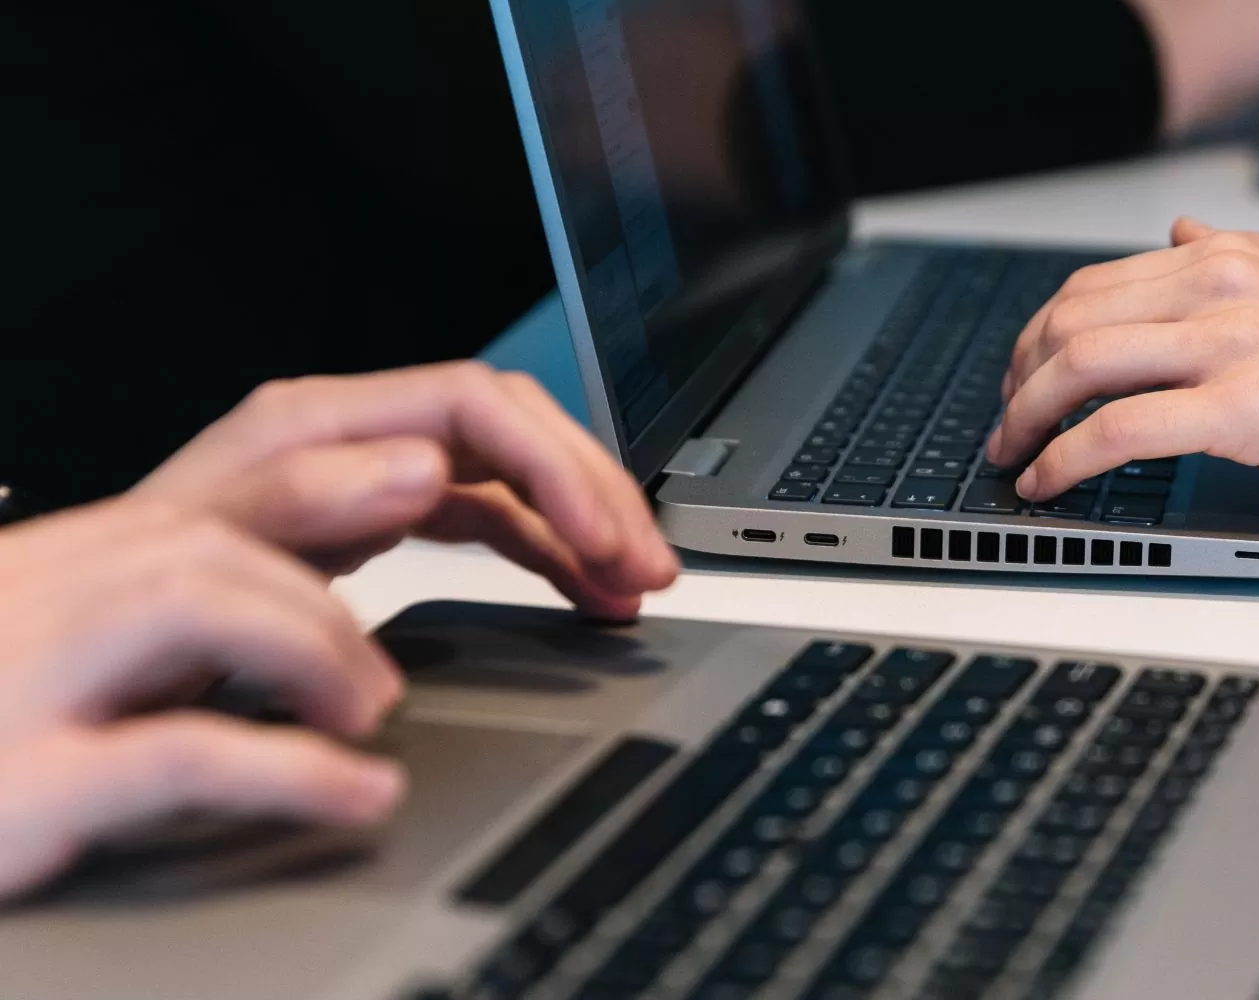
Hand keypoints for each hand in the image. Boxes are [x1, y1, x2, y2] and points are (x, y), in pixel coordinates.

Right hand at [0, 500, 405, 898]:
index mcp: (25, 572)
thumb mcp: (27, 671)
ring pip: (194, 603)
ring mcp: (15, 683)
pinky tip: (359, 792)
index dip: (305, 513)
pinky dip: (296, 769)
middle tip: (381, 673)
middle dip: (320, 594)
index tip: (392, 529)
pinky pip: (184, 753)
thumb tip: (258, 629)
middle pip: (201, 539)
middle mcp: (16, 602)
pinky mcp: (20, 784)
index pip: (185, 505)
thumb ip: (120, 641)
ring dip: (314, 649)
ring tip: (369, 715)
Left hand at [134, 362, 677, 618]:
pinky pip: (495, 519)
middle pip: (515, 433)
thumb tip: (426, 468)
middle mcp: (356, 439)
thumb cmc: (137, 600)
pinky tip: (584, 590)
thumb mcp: (208, 548)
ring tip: (636, 587)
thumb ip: (309, 501)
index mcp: (319, 425)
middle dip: (596, 494)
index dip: (556, 467)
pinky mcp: (386, 522)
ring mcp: (375, 478)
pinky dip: (549, 554)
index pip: (479, 408)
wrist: (93, 638)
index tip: (603, 537)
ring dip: (586, 528)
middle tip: (648, 565)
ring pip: (516, 477)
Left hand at [989, 223, 1258, 535]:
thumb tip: (1175, 230)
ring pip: (1079, 369)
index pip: (1096, 285)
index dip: (1040, 336)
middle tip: (1005, 422)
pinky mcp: (1244, 410)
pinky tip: (1048, 484)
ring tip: (1012, 459)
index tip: (1026, 376)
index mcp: (1235, 257)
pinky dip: (1064, 461)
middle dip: (1018, 377)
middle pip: (1071, 322)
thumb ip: (1245, 260)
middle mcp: (1226, 288)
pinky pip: (1117, 432)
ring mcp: (1235, 345)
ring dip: (1025, 420)